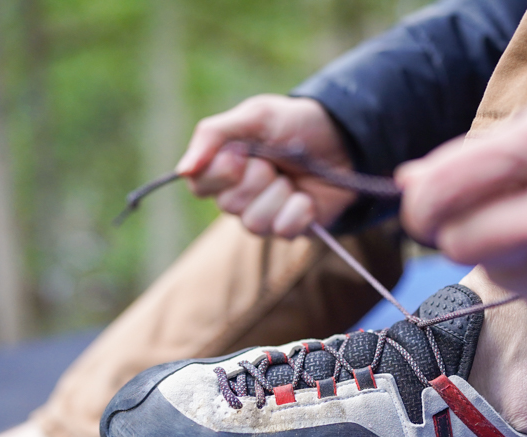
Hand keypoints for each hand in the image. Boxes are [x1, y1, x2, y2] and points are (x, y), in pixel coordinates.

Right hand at [177, 95, 355, 237]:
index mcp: (224, 166)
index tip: (242, 153)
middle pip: (228, 206)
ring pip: (254, 223)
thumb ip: (214, 135)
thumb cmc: (296, 123)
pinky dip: (299, 210)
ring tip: (292, 178)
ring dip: (279, 195)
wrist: (344, 138)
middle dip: (257, 179)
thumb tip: (181, 171)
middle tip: (275, 161)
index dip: (221, 172)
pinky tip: (307, 196)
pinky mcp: (290, 228)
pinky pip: (283, 231)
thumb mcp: (255, 116)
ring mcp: (265, 214)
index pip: (198, 184)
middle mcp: (239, 194)